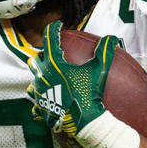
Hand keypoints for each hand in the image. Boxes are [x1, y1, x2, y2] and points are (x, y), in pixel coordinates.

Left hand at [26, 21, 119, 136]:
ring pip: (34, 78)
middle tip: (54, 55)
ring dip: (41, 74)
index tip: (58, 25)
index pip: (49, 38)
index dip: (53, 28)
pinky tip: (50, 95)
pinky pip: (36, 96)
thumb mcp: (99, 71)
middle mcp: (41, 75)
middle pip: (36, 59)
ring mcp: (38, 90)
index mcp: (53, 63)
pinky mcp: (38, 105)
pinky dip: (42, 93)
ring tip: (51, 75)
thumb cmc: (89, 94)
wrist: (82, 122)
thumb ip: (104, 51)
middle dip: (43, 55)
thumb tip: (112, 37)